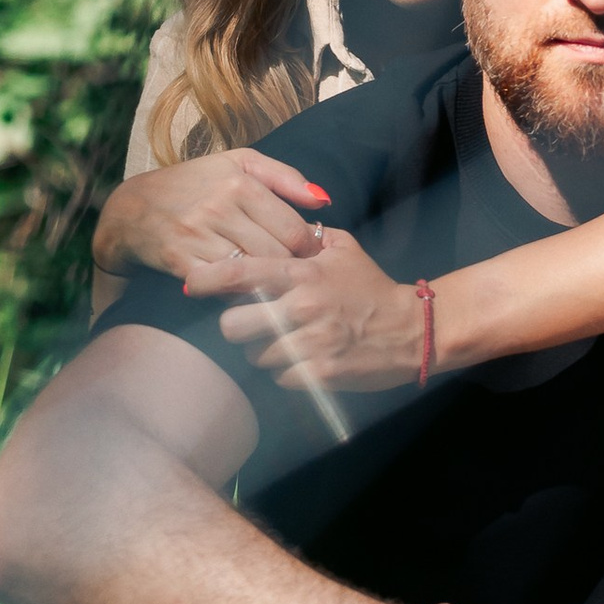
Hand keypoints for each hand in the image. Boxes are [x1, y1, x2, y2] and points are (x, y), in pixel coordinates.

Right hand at [93, 150, 328, 288]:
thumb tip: (323, 202)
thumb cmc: (194, 184)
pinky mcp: (180, 261)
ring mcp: (198, 235)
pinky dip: (237, 293)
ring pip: (254, 274)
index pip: (294, 230)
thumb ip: (285, 177)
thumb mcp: (239, 164)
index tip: (307, 258)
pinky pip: (223, 287)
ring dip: (266, 284)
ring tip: (272, 285)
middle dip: (290, 270)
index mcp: (240, 183)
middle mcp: (219, 207)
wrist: (132, 208)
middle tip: (294, 277)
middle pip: (278, 256)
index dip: (308, 250)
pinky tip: (241, 290)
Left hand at [218, 229, 424, 390]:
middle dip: (237, 326)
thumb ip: (306, 237)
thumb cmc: (372, 288)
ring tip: (288, 342)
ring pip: (256, 355)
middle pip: (234, 324)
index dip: (208, 279)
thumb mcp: (343, 249)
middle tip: (252, 324)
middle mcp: (303, 307)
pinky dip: (287, 373)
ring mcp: (311, 343)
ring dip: (265, 352)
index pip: (241, 272)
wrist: (412, 330)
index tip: (192, 284)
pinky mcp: (320, 374)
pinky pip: (280, 378)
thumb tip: (273, 225)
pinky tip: (305, 360)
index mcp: (303, 274)